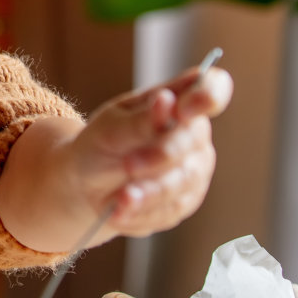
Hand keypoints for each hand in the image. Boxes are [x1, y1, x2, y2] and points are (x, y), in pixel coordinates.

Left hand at [67, 64, 233, 238]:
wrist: (85, 185)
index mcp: (178, 101)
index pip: (212, 87)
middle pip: (193, 140)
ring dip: (149, 191)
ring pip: (183, 180)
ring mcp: (195, 169)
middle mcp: (194, 134)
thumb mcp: (111, 128)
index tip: (184, 109)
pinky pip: (171, 208)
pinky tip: (121, 209)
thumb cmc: (100, 145)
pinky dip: (142, 210)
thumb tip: (166, 101)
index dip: (209, 94)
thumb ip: (141, 119)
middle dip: (160, 154)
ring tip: (121, 197)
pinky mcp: (186, 200)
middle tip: (129, 164)